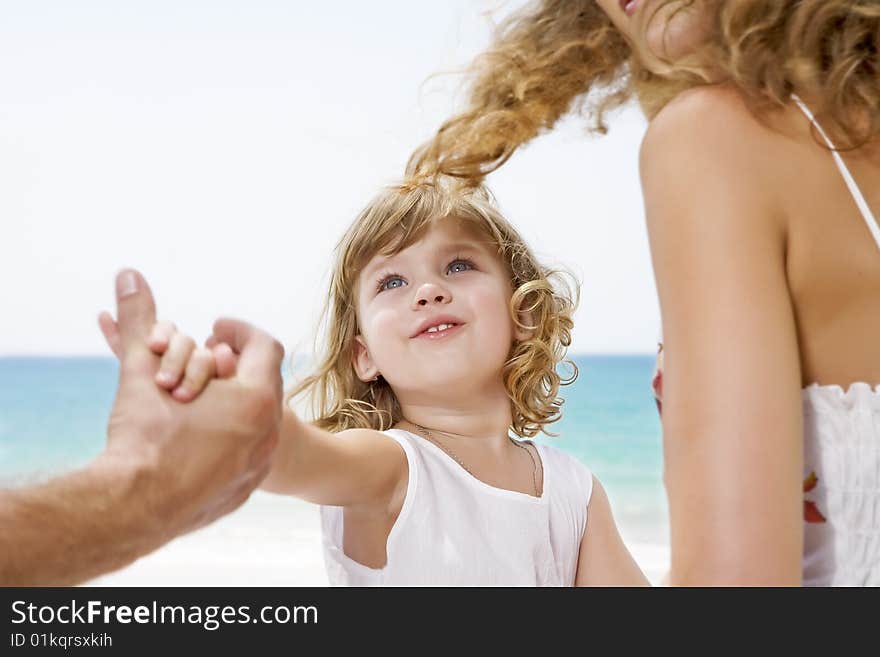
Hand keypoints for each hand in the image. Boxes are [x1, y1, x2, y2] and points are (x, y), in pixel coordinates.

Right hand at [96, 269, 283, 542]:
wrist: (131, 509)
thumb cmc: (142, 437)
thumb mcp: (142, 370)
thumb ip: (140, 320)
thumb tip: (129, 274)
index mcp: (258, 398)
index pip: (265, 346)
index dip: (239, 331)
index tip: (217, 328)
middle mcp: (269, 432)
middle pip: (263, 382)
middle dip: (233, 367)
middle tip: (206, 361)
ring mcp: (259, 465)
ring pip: (257, 420)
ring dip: (232, 403)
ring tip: (200, 397)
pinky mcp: (243, 492)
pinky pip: (246, 455)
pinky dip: (227, 438)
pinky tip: (198, 434)